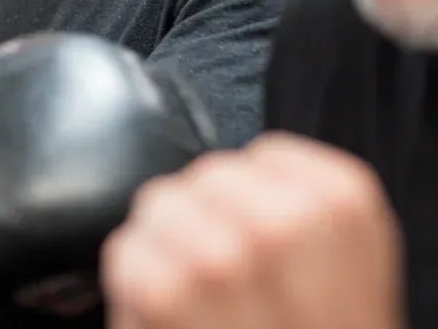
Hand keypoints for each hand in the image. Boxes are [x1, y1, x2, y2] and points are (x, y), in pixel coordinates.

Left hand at [101, 133, 403, 328]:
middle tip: (229, 288)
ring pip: (160, 205)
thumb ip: (295, 210)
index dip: (250, 202)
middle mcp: (282, 222)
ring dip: (166, 252)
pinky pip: (128, 249)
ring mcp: (219, 253)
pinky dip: (135, 284)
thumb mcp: (332, 275)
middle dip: (204, 222)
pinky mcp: (162, 288)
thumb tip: (245, 178)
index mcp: (339, 204)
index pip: (263, 155)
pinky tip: (173, 319)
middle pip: (206, 175)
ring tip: (202, 307)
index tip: (262, 249)